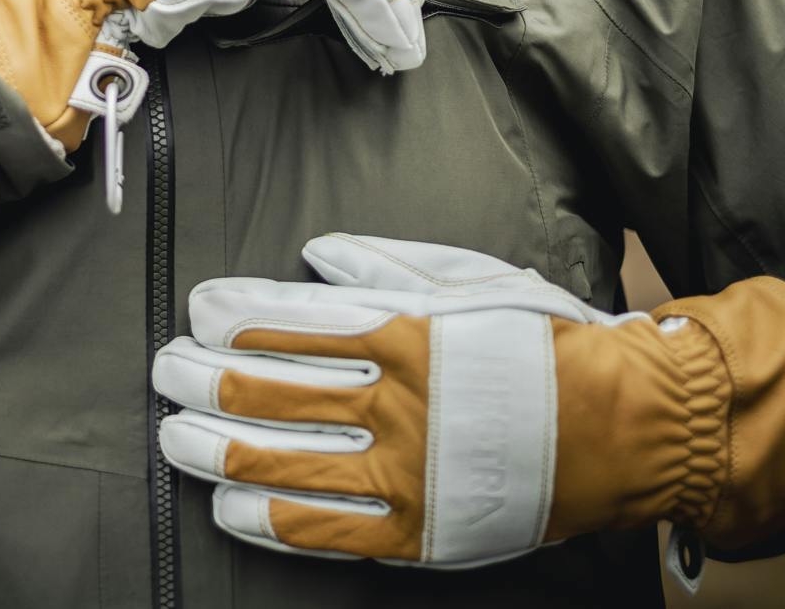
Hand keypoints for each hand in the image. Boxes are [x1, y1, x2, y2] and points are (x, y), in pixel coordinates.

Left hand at [151, 233, 631, 567]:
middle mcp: (394, 404)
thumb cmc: (539, 344)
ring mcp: (402, 474)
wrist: (615, 426)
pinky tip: (228, 501)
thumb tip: (316, 254)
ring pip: (280, 464)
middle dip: (203, 380)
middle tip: (169, 369)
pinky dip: (266, 517)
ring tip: (175, 433)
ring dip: (214, 447)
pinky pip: (322, 531)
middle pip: (269, 393)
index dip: (232, 320)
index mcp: (404, 334)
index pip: (291, 325)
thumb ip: (387, 264)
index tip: (198, 312)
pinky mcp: (415, 531)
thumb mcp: (470, 280)